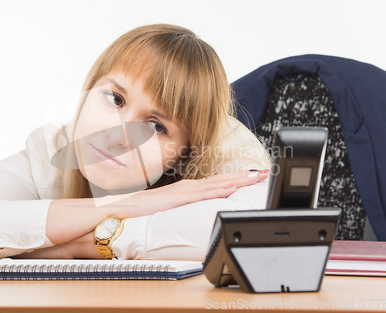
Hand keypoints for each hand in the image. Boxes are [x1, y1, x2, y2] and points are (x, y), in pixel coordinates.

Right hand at [118, 169, 268, 217]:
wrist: (122, 210)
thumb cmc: (142, 211)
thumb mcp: (168, 209)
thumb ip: (183, 208)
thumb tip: (196, 212)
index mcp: (188, 190)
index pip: (217, 183)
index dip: (236, 179)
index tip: (252, 177)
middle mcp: (189, 187)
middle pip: (222, 180)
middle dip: (244, 177)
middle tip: (264, 173)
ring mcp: (185, 191)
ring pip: (218, 184)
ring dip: (239, 180)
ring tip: (256, 177)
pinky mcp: (180, 197)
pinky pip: (205, 193)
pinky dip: (221, 189)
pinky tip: (233, 187)